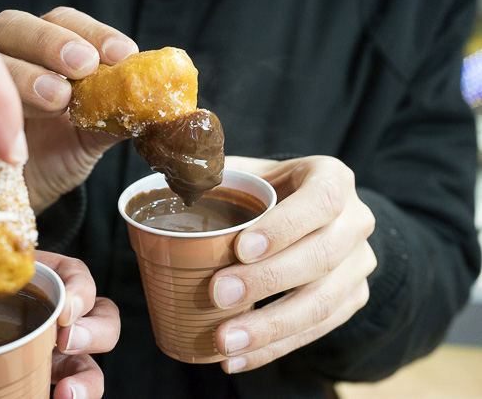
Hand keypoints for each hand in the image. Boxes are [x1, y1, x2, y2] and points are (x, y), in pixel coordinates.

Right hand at [0, 7, 138, 212]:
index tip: (123, 54)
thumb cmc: (58, 153)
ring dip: (27, 75)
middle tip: (84, 67)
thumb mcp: (94, 137)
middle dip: (53, 44)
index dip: (94, 33)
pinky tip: (15, 131)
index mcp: (47, 51)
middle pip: (19, 25)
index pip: (66, 24)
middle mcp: (10, 54)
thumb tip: (156, 108)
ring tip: (58, 100)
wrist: (25, 192)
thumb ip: (118, 118)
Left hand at [0, 251, 119, 398]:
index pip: (73, 275)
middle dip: (94, 330)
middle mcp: (46, 315)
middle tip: (67, 342)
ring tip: (67, 392)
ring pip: (90, 358)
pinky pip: (70, 387)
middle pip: (97, 315)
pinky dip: (73, 396)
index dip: (80, 288)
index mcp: (27, 279)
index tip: (65, 308)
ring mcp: (47, 351)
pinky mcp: (42, 379)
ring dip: (89, 376)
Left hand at [211, 156, 376, 372]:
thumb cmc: (266, 193)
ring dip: (270, 327)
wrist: (306, 216)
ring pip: (323, 302)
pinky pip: (318, 330)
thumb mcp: (247, 173)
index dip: (284, 227)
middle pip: (321, 256)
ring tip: (224, 341)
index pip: (320, 200)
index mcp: (332, 179)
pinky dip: (275, 347)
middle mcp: (355, 221)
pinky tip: (238, 358)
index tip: (240, 248)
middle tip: (217, 294)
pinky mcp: (352, 298)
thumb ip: (215, 176)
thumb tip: (174, 186)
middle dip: (267, 280)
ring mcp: (358, 263)